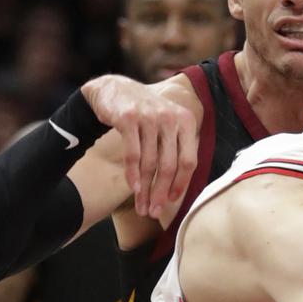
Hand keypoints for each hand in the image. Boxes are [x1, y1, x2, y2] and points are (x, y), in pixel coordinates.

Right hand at [81, 74, 197, 218]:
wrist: (114, 89)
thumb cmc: (145, 115)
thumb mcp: (168, 124)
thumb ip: (177, 148)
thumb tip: (179, 187)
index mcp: (186, 121)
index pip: (189, 160)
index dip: (181, 184)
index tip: (172, 201)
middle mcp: (170, 118)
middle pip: (169, 165)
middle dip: (161, 192)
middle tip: (154, 212)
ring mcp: (149, 117)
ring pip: (149, 163)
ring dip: (145, 190)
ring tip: (142, 206)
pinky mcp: (128, 119)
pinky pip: (132, 154)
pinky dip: (133, 175)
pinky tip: (133, 189)